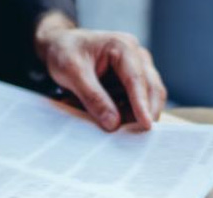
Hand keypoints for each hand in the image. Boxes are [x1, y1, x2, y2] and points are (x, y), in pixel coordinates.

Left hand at [35, 12, 166, 130]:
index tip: (146, 125)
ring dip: (136, 115)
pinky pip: (137, 101)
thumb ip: (93, 97)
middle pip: (152, 88)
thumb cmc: (65, 52)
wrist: (60, 45)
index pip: (137, 79)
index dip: (142, 104)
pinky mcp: (133, 81)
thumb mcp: (73, 73)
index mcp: (123, 46)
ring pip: (149, 97)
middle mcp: (136, 56)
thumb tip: (113, 123)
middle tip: (133, 136)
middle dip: (145, 113)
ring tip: (115, 127)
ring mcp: (137, 68)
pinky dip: (128, 113)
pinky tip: (113, 120)